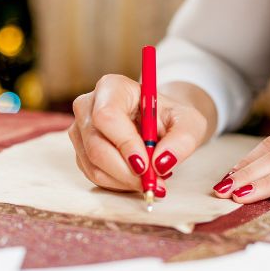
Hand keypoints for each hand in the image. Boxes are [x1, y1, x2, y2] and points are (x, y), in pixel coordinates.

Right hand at [68, 75, 212, 194]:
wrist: (157, 124)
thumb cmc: (170, 118)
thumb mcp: (189, 122)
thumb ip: (182, 140)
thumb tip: (161, 163)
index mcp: (112, 87)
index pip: (107, 116)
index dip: (124, 143)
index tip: (146, 165)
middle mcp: (88, 106)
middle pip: (96, 145)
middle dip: (126, 171)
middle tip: (153, 183)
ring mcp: (80, 130)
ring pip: (94, 165)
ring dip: (125, 180)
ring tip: (151, 179)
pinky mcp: (80, 151)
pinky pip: (94, 175)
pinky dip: (118, 183)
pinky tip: (136, 176)